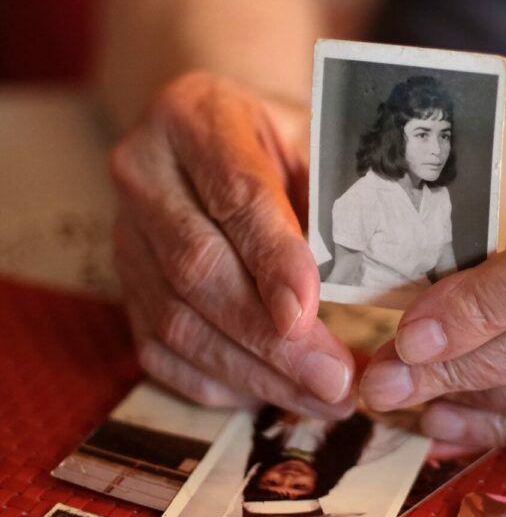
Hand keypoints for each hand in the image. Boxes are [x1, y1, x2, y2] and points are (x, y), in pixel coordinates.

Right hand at [110, 72, 354, 416]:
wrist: (212, 130)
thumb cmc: (279, 137)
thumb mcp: (310, 137)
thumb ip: (328, 193)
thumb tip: (372, 270)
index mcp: (192, 117)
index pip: (234, 195)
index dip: (273, 259)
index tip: (310, 312)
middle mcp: (142, 172)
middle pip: (198, 270)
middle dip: (270, 338)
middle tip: (334, 380)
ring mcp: (123, 233)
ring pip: (177, 322)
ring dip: (253, 372)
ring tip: (321, 399)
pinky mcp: (123, 284)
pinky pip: (159, 351)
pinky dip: (218, 382)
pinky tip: (272, 394)